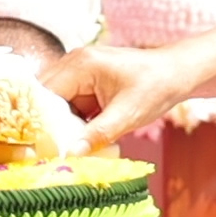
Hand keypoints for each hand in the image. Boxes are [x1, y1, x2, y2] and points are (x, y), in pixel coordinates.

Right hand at [40, 46, 187, 151]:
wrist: (177, 74)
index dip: (39, 120)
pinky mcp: (87, 82)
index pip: (44, 93)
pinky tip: (79, 138)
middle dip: (49, 123)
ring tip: (64, 147)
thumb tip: (71, 154)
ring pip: (56, 103)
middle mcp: (75, 63)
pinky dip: (73, 121)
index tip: (38, 145)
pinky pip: (70, 104)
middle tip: (50, 150)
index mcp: (82, 64)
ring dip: (61, 124)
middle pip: (46, 97)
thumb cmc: (157, 86)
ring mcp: (80, 71)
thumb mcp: (127, 114)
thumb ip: (98, 135)